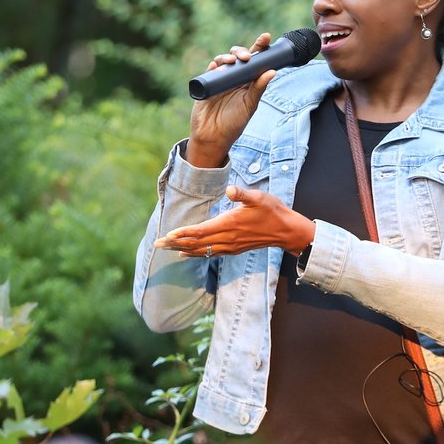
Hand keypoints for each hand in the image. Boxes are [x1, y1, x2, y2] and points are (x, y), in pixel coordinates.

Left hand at [156, 186, 316, 257]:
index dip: (184, 233)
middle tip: (157, 244)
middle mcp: (227, 238)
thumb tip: (230, 189)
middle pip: (197, 243)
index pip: (202, 231)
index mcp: (230, 224)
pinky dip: (196, 254)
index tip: (168, 234)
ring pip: (201, 250)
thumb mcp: (259, 197)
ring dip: (182, 249)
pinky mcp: (234, 249)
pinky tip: (186, 253)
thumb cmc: (272, 211)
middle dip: (175, 243)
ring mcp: (230, 246)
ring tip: (166, 249)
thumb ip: (242, 194)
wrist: (286, 231)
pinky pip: (210, 254)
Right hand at [185, 33, 275, 166]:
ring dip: (228, 57)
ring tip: (233, 61)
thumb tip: (272, 71)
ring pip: (223, 61)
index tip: (266, 37)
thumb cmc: (233, 123)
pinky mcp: (206, 84)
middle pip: (238, 57)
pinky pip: (209, 71)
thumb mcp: (249, 105)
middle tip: (246, 57)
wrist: (213, 137)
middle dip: (242, 52)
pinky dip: (214, 66)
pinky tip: (217, 65)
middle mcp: (234, 78)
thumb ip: (259, 88)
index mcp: (247, 82)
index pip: (255, 61)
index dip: (259, 48)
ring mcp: (219, 80)